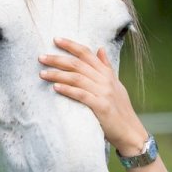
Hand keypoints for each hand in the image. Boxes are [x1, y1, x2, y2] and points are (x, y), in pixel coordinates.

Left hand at [39, 37, 147, 155]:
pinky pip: (81, 95)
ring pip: (77, 78)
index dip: (71, 45)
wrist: (130, 131)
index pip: (87, 54)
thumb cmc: (120, 109)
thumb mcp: (116, 85)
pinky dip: (68, 90)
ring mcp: (104, 93)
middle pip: (78, 64)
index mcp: (107, 73)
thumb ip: (106, 68)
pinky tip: (55, 87)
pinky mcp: (101, 107)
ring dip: (58, 74)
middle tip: (41, 58)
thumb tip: (100, 49)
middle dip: (58, 59)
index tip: (55, 39)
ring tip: (43, 74)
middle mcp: (105, 80)